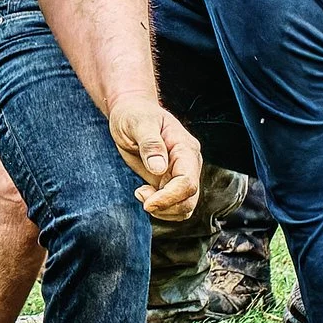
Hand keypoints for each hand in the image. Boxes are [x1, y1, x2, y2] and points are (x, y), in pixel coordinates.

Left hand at [107, 95, 201, 221]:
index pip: (188, 182)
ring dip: (163, 210)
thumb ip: (150, 144)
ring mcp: (181, 174)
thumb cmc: (134, 114)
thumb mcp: (138, 123)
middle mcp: (189, 163)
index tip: (147, 203)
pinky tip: (143, 193)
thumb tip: (159, 168)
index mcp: (185, 148)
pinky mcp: (171, 182)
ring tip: (140, 193)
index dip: (169, 197)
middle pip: (189, 199)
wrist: (132, 112)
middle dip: (166, 207)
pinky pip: (174, 205)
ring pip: (184, 206)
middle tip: (140, 195)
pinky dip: (160, 208)